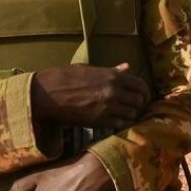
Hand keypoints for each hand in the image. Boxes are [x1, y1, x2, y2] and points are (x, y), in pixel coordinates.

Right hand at [31, 63, 150, 128]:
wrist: (46, 93)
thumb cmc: (65, 77)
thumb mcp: (90, 69)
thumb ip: (112, 71)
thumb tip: (127, 66)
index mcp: (113, 77)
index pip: (141, 86)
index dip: (144, 92)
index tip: (142, 96)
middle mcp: (114, 91)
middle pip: (139, 101)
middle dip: (139, 104)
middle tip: (133, 107)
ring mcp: (107, 107)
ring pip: (132, 114)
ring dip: (130, 115)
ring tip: (124, 114)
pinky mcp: (99, 121)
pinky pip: (120, 125)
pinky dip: (121, 124)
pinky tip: (115, 121)